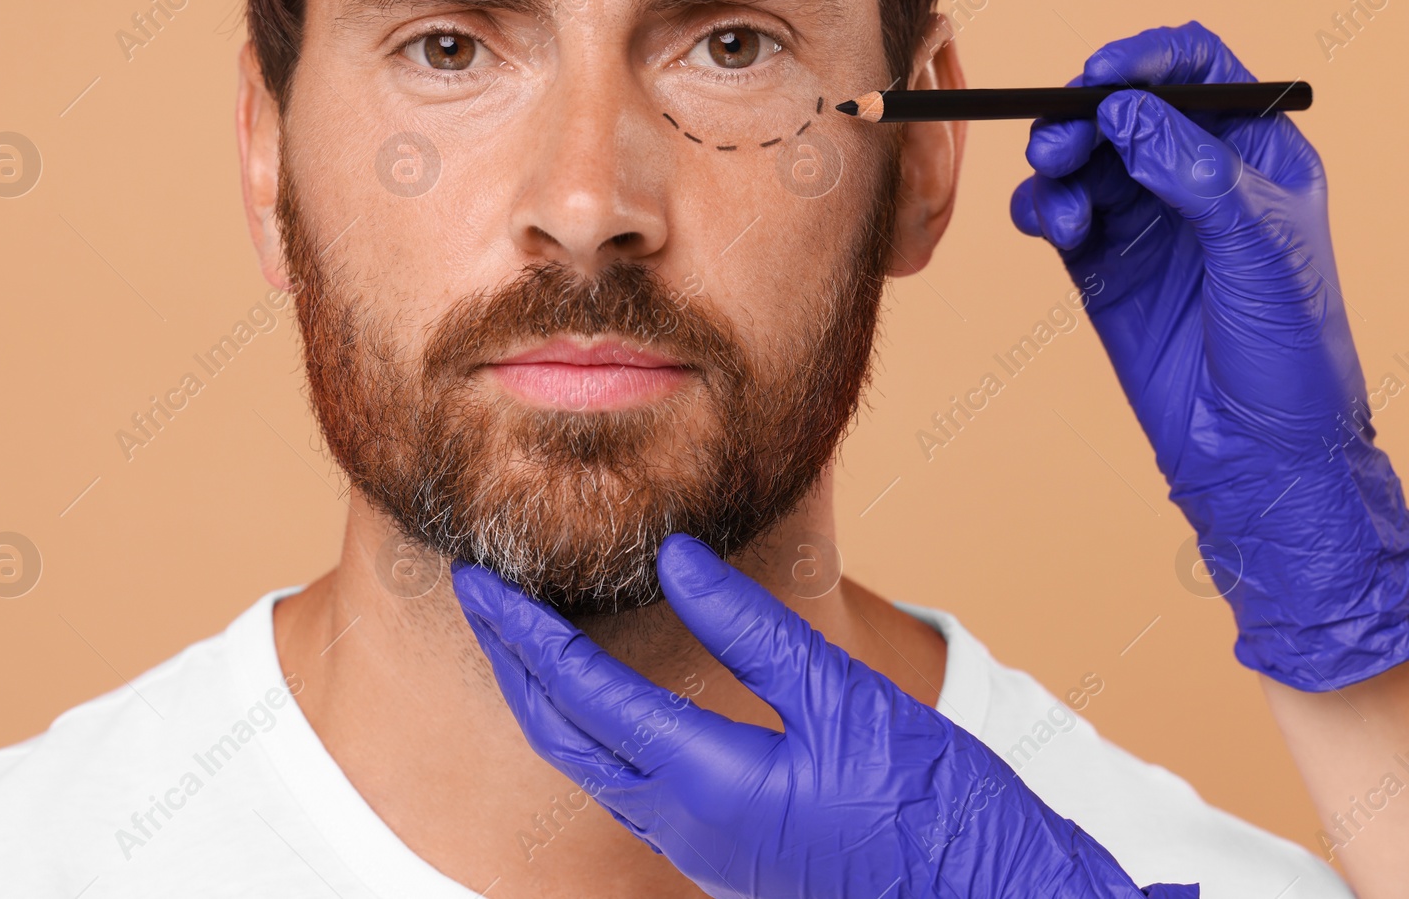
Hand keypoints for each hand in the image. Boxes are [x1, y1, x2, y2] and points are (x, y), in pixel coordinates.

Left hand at [453, 533, 1196, 898]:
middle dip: (509, 663)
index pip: (581, 695)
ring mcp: (699, 847)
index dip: (522, 631)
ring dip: (545, 697)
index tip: (479, 577)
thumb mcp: (846, 698)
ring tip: (523, 632)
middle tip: (477, 593)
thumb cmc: (932, 805)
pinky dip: (594, 728)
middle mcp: (682, 825)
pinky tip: (604, 692)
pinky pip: (629, 785)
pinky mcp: (724, 851)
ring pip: (588, 768)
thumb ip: (750, 628)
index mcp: (704, 783)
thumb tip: (673, 558)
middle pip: (560, 737)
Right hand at [1011, 21, 1408, 690]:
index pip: (1198, 71)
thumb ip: (1194, 171)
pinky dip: (1042, 208)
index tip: (1101, 75)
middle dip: (1082, 116)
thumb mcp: (1261, 247)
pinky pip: (1059, 213)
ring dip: (1057, 165)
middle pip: (1122, 110)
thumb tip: (1127, 112)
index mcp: (1255, 156)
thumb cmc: (1291, 354)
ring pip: (1082, 159)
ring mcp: (1146, 222)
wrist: (1257, 454)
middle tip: (1060, 144)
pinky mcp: (1102, 266)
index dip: (1147, 58)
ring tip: (1059, 201)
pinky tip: (1054, 227)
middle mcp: (1195, 179)